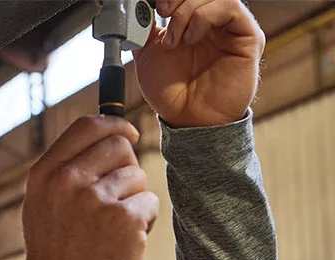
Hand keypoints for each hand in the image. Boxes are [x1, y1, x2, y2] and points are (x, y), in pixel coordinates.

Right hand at [23, 116, 158, 259]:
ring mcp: (96, 200)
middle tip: (118, 196)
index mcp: (44, 174)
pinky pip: (151, 202)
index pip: (87, 126)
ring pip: (137, 176)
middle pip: (119, 146)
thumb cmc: (55, 250)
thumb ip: (65, 168)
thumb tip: (110, 132)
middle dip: (126, 167)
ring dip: (134, 199)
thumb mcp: (42, 204)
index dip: (114, 124)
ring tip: (113, 227)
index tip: (129, 135)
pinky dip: (145, 220)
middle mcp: (67, 181)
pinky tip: (124, 241)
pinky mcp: (125, 220)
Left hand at [134, 0, 265, 127]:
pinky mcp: (247, 38)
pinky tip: (191, 38)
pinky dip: (204, 17)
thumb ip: (145, 29)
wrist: (186, 119)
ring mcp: (231, 28)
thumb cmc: (171, 91)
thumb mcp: (147, 54)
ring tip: (175, 39)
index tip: (156, 7)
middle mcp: (213, 22)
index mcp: (192, 22)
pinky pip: (232, 10)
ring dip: (188, 11)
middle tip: (163, 12)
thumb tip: (140, 9)